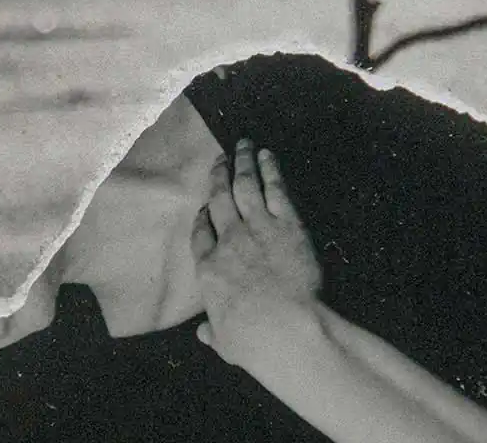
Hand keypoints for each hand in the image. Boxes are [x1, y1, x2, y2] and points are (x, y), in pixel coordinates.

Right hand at [190, 139, 322, 367]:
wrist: (286, 329)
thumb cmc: (254, 342)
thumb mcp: (225, 342)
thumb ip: (213, 332)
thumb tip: (202, 334)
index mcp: (209, 268)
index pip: (200, 233)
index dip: (202, 216)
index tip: (204, 206)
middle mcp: (228, 240)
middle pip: (219, 199)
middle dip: (218, 176)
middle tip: (219, 159)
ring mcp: (257, 227)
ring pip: (244, 186)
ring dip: (242, 162)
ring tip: (242, 144)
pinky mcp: (286, 223)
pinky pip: (274, 188)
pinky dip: (269, 169)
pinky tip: (266, 155)